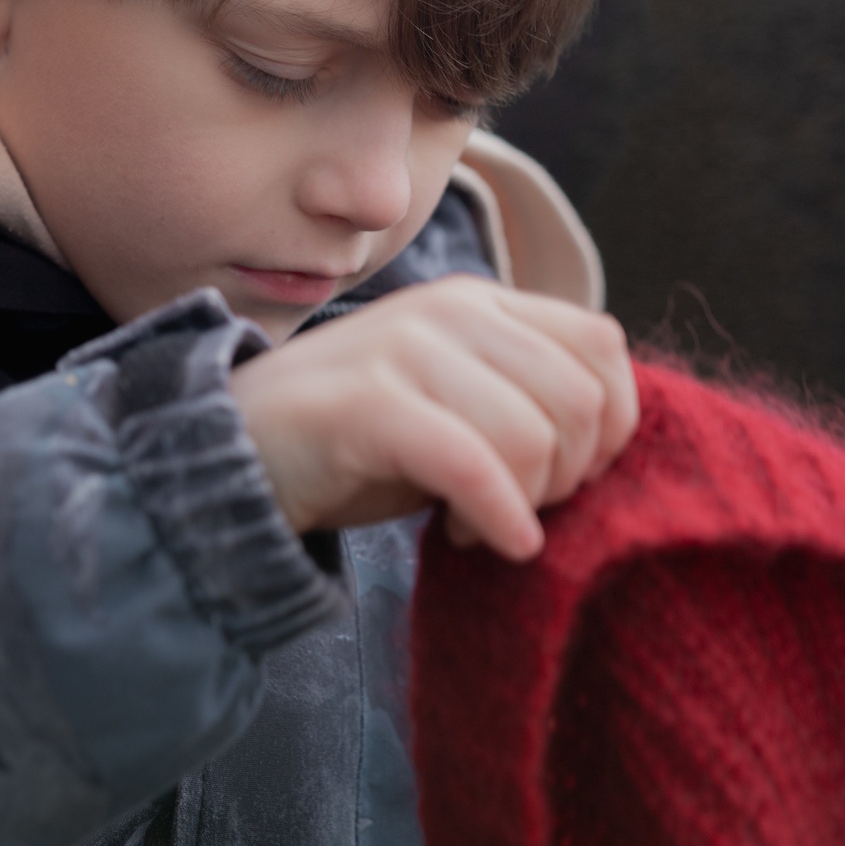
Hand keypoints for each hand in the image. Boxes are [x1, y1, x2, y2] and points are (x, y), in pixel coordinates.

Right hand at [229, 276, 638, 559]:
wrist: (233, 451)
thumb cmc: (355, 442)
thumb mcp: (455, 402)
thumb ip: (524, 398)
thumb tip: (610, 439)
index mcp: (477, 302)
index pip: (600, 345)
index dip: (611, 426)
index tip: (567, 479)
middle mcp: (447, 311)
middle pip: (578, 398)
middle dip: (569, 477)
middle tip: (519, 510)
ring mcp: (404, 350)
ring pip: (532, 435)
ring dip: (524, 504)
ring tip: (479, 525)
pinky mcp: (367, 404)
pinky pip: (472, 465)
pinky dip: (498, 518)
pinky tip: (487, 543)